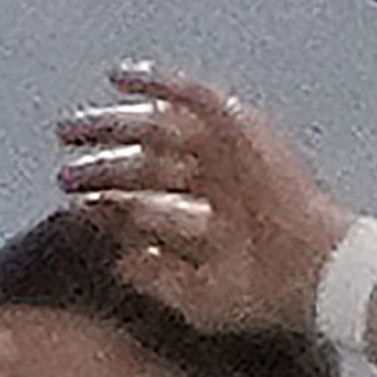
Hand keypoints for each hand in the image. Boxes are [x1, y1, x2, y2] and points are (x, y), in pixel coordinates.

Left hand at [55, 62, 352, 335]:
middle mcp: (214, 182)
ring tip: (70, 130)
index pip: (146, 204)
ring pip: (157, 127)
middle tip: (63, 171)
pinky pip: (192, 93)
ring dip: (112, 125)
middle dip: (101, 165)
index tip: (76, 205)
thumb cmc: (265, 294)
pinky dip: (156, 82)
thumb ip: (155, 279)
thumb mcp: (197, 299)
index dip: (108, 203)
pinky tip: (117, 77)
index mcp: (207, 222)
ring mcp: (226, 152)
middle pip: (145, 163)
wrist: (313, 269)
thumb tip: (117, 259)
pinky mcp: (239, 127)